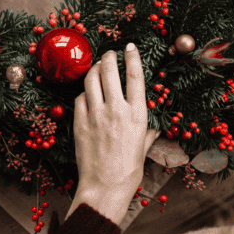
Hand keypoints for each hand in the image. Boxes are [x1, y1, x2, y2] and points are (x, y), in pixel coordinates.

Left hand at [66, 43, 159, 225]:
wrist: (105, 187)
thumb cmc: (128, 171)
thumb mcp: (144, 148)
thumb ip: (148, 132)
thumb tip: (154, 127)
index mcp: (137, 115)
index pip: (135, 77)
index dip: (132, 58)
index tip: (129, 47)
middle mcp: (116, 111)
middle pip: (110, 72)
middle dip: (109, 58)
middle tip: (109, 53)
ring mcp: (95, 115)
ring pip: (91, 80)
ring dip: (94, 69)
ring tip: (96, 66)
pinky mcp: (80, 123)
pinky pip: (80, 99)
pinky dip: (84, 92)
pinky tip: (87, 93)